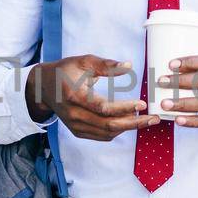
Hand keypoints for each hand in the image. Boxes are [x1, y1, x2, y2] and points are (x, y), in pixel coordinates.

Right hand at [27, 55, 159, 139]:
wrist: (43, 87)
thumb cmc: (66, 70)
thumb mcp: (84, 61)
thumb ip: (106, 65)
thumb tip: (129, 66)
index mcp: (74, 96)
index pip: (104, 108)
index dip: (124, 108)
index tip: (143, 104)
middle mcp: (74, 115)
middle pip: (108, 126)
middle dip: (134, 123)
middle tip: (154, 118)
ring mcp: (75, 126)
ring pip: (107, 133)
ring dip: (128, 128)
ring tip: (146, 119)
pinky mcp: (77, 131)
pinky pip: (101, 136)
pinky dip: (118, 131)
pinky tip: (129, 121)